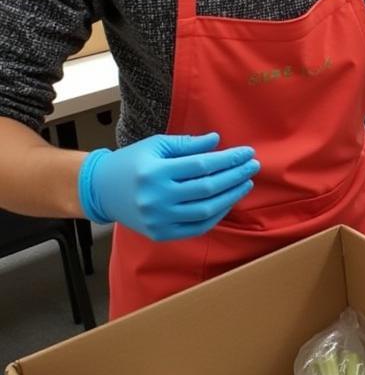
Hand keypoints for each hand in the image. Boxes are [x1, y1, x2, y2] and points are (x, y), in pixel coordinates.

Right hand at [77, 133, 259, 239]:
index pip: (202, 165)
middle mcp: (157, 198)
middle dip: (235, 176)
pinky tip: (228, 201)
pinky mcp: (160, 234)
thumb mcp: (155, 145)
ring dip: (231, 196)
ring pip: (206, 210)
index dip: (228, 159)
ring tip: (245, 183)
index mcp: (155, 172)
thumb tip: (217, 141)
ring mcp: (158, 219)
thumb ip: (187, 144)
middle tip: (253, 166)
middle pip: (207, 188)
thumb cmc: (131, 162)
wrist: (101, 190)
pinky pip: (197, 227)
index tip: (247, 153)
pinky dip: (216, 215)